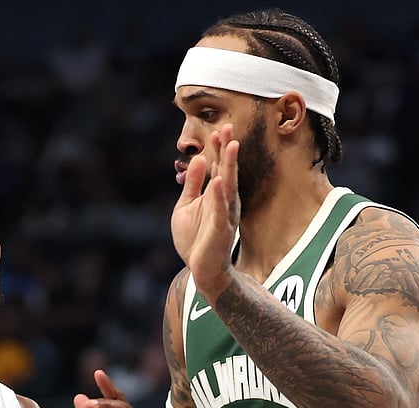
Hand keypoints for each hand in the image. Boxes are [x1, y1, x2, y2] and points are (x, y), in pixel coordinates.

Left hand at [171, 123, 240, 301]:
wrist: (201, 269)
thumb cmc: (196, 239)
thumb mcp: (187, 206)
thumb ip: (193, 184)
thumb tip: (199, 159)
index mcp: (216, 195)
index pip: (218, 167)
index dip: (218, 149)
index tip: (219, 129)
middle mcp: (224, 201)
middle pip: (226, 171)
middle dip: (227, 150)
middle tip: (228, 127)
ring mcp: (224, 215)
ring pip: (227, 186)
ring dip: (228, 166)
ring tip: (231, 146)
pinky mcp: (220, 230)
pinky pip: (220, 211)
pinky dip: (218, 197)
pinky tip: (217, 182)